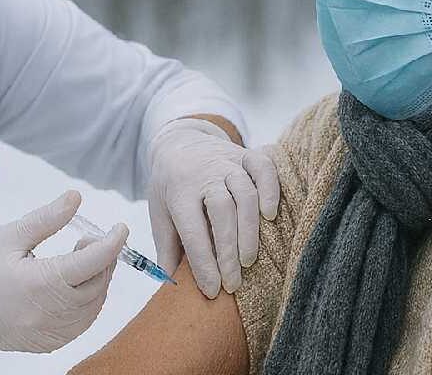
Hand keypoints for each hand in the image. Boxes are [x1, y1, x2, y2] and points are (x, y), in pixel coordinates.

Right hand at [0, 190, 127, 372]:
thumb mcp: (8, 237)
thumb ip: (46, 219)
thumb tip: (76, 198)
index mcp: (39, 283)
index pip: (91, 261)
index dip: (112, 242)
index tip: (121, 227)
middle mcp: (49, 312)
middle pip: (98, 283)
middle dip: (103, 258)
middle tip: (89, 241)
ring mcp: (52, 332)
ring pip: (95, 304)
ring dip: (98, 279)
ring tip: (80, 261)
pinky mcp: (52, 343)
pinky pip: (84, 322)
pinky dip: (89, 301)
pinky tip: (75, 285)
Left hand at [147, 118, 279, 298]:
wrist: (180, 141)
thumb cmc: (171, 187)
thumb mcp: (160, 213)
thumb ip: (167, 249)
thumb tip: (172, 289)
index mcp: (178, 190)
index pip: (192, 230)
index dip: (203, 262)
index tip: (213, 290)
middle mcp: (204, 174)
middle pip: (221, 210)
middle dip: (229, 250)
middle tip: (233, 283)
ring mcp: (227, 162)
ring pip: (245, 192)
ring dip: (249, 229)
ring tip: (249, 260)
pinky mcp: (246, 155)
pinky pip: (263, 168)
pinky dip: (270, 190)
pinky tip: (270, 215)